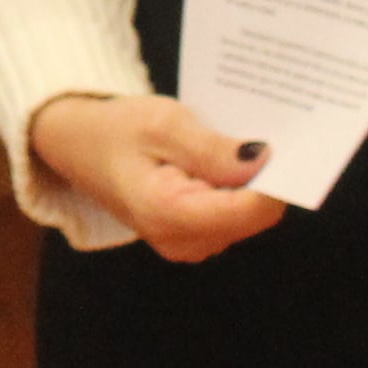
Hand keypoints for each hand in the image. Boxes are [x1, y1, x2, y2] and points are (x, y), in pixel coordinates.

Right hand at [27, 92, 281, 261]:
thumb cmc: (113, 130)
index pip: (252, 209)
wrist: (75, 146)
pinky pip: (232, 212)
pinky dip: (236, 185)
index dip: (279, 176)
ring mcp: (189, 244)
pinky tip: (222, 156)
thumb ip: (213, 149)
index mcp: (170, 216)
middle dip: (265, 174)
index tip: (293, 140)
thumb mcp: (162, 124)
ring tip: (234, 137)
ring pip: (248, 214)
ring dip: (250, 178)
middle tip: (264, 128)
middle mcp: (183, 242)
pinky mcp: (192, 235)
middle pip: (255, 214)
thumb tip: (266, 161)